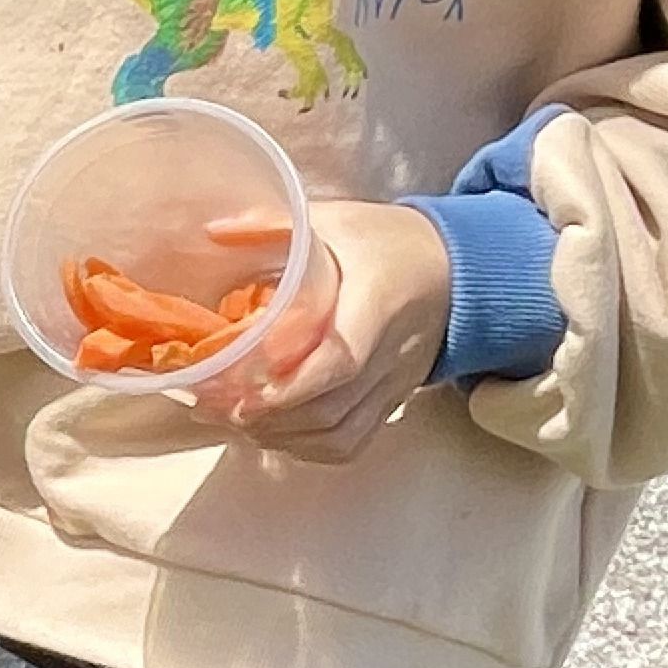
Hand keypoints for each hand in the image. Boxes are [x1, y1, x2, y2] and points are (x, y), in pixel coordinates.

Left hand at [190, 199, 451, 460]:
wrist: (454, 269)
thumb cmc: (388, 241)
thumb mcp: (336, 219)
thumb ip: (275, 224)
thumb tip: (214, 232)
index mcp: (376, 302)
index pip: (340, 361)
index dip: (287, 386)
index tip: (238, 390)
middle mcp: (390, 352)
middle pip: (331, 408)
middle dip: (267, 418)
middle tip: (215, 406)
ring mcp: (394, 383)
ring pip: (339, 433)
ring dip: (282, 436)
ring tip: (236, 420)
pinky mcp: (392, 400)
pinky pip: (355, 442)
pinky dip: (310, 447)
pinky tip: (274, 433)